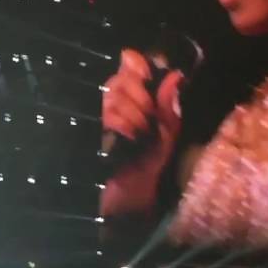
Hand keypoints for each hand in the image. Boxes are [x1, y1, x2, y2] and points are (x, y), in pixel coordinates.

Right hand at [99, 48, 183, 215]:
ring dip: (135, 115)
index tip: (147, 75)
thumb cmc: (147, 167)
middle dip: (140, 96)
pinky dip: (124, 126)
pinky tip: (131, 139)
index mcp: (130, 99)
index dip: (136, 64)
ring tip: (141, 134)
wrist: (130, 203)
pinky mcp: (91, 134)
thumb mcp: (166, 136)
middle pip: (119, 79)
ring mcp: (97, 119)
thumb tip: (176, 75)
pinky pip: (109, 117)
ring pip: (113, 96)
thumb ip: (169, 107)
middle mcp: (109, 104)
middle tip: (149, 119)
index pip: (128, 64)